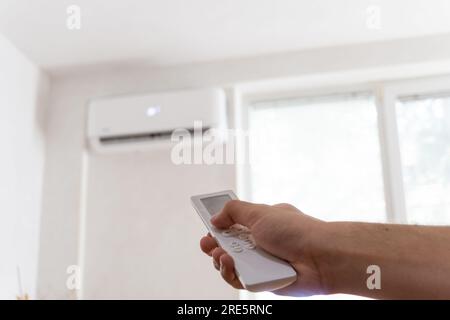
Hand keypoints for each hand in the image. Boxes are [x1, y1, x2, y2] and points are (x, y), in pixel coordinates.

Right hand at [199, 200, 330, 295]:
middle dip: (214, 244)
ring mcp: (260, 263)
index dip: (220, 225)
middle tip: (208, 243)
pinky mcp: (261, 281)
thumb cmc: (296, 232)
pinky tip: (229, 264)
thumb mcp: (260, 212)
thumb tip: (215, 218)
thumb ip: (234, 211)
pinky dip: (230, 273)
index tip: (209, 225)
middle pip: (228, 246)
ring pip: (230, 264)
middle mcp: (260, 243)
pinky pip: (238, 280)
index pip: (234, 224)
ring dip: (220, 259)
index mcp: (261, 224)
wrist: (320, 257)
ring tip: (221, 254)